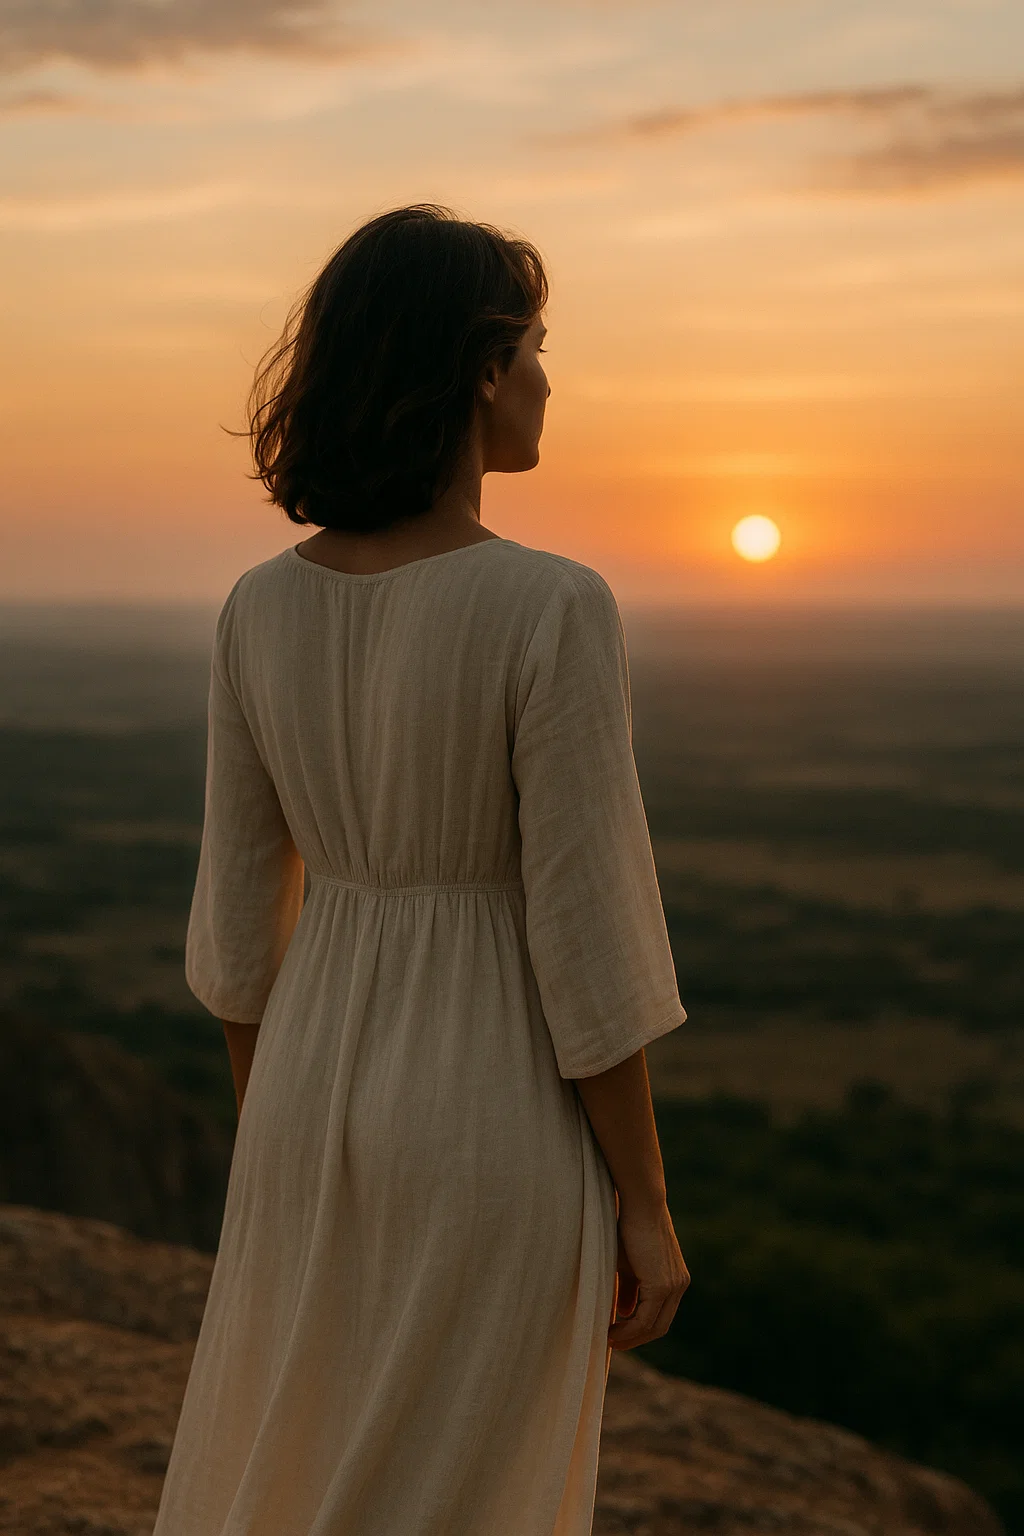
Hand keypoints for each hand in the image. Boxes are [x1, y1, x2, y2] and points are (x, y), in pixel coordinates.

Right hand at [608, 1199, 689, 1350]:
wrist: (639, 1204)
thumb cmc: (629, 1228)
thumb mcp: (629, 1264)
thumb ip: (630, 1289)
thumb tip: (625, 1313)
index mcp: (676, 1279)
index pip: (661, 1315)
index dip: (640, 1329)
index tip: (618, 1334)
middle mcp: (680, 1285)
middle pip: (660, 1327)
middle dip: (636, 1339)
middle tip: (613, 1343)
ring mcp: (674, 1287)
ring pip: (653, 1326)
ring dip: (630, 1338)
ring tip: (608, 1340)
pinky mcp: (662, 1286)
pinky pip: (645, 1319)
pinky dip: (628, 1330)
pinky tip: (611, 1331)